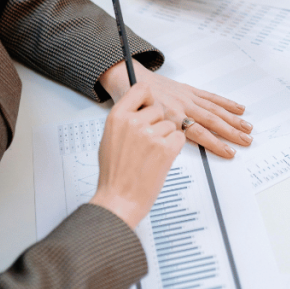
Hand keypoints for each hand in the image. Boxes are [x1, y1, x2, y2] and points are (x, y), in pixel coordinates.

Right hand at [89, 83, 184, 227]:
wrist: (119, 199)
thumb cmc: (114, 174)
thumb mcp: (109, 138)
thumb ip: (125, 121)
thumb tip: (138, 110)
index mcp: (118, 117)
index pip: (140, 89)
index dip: (148, 97)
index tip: (149, 105)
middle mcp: (134, 122)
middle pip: (159, 110)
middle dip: (157, 124)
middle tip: (147, 144)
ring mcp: (151, 134)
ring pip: (171, 125)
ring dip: (166, 139)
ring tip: (150, 156)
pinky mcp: (166, 148)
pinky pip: (180, 137)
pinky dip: (174, 148)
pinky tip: (160, 159)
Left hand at [98, 62, 251, 159]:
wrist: (128, 79)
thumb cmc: (131, 105)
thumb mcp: (141, 124)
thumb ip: (159, 136)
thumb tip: (174, 149)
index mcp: (170, 116)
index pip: (199, 133)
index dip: (216, 144)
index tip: (230, 153)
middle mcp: (181, 105)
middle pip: (212, 121)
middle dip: (231, 133)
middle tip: (247, 142)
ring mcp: (187, 97)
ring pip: (215, 110)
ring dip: (233, 119)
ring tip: (248, 128)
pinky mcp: (188, 90)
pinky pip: (210, 97)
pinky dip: (225, 103)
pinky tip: (239, 108)